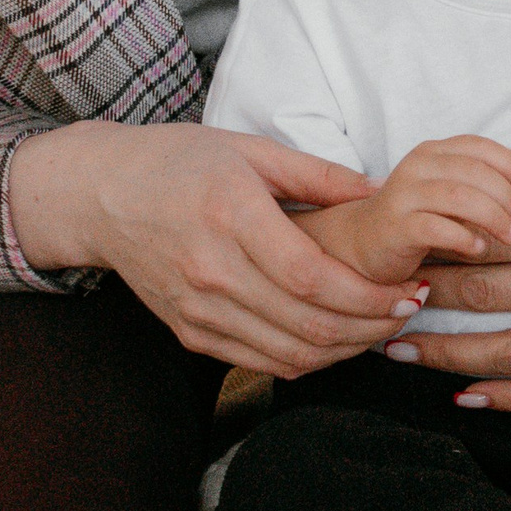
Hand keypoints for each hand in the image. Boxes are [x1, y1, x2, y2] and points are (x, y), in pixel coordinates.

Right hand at [9, 120, 409, 375]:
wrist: (100, 195)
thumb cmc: (177, 162)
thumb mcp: (249, 149)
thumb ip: (318, 175)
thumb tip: (383, 192)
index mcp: (231, 216)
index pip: (312, 278)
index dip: (369, 296)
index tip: (409, 289)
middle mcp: (210, 270)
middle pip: (308, 324)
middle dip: (373, 325)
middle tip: (410, 309)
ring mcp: (197, 308)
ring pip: (289, 354)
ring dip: (347, 349)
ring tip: (383, 326)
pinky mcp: (189, 332)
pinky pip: (261, 361)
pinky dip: (308, 360)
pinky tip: (338, 339)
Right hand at [304, 136, 510, 289]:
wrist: (362, 246)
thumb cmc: (418, 219)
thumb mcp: (451, 195)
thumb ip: (482, 186)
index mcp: (432, 152)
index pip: (479, 147)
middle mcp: (416, 166)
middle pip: (474, 172)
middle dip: (506, 197)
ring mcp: (402, 195)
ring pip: (459, 196)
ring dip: (493, 217)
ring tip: (510, 236)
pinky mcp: (394, 227)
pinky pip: (437, 228)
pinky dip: (464, 237)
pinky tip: (479, 248)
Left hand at [382, 134, 510, 412]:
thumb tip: (492, 166)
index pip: (486, 241)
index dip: (435, 243)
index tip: (399, 244)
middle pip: (486, 297)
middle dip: (424, 296)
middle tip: (380, 295)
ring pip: (509, 354)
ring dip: (445, 356)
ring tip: (397, 349)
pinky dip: (508, 399)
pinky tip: (467, 396)